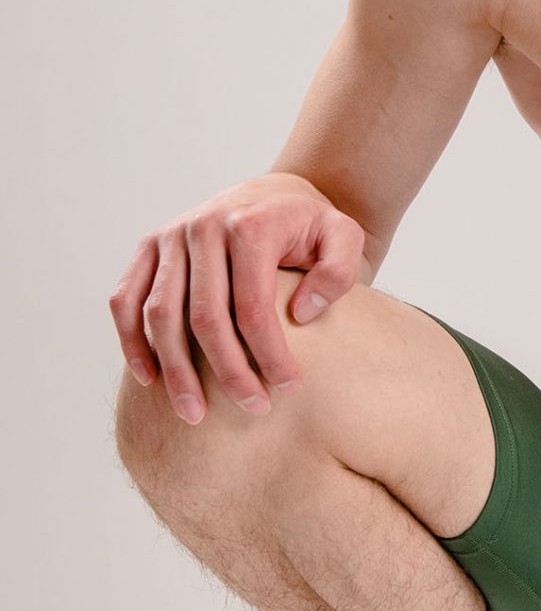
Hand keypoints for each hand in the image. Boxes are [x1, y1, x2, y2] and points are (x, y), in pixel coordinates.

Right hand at [109, 174, 370, 423]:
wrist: (275, 196)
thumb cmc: (311, 228)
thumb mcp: (345, 237)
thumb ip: (339, 271)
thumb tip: (301, 313)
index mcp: (250, 226)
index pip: (253, 307)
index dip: (269, 355)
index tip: (288, 388)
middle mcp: (202, 227)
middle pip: (205, 318)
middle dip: (228, 372)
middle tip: (252, 408)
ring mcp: (170, 237)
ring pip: (160, 315)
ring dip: (175, 371)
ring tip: (195, 414)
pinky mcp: (148, 248)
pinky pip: (125, 300)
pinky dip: (131, 341)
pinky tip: (151, 380)